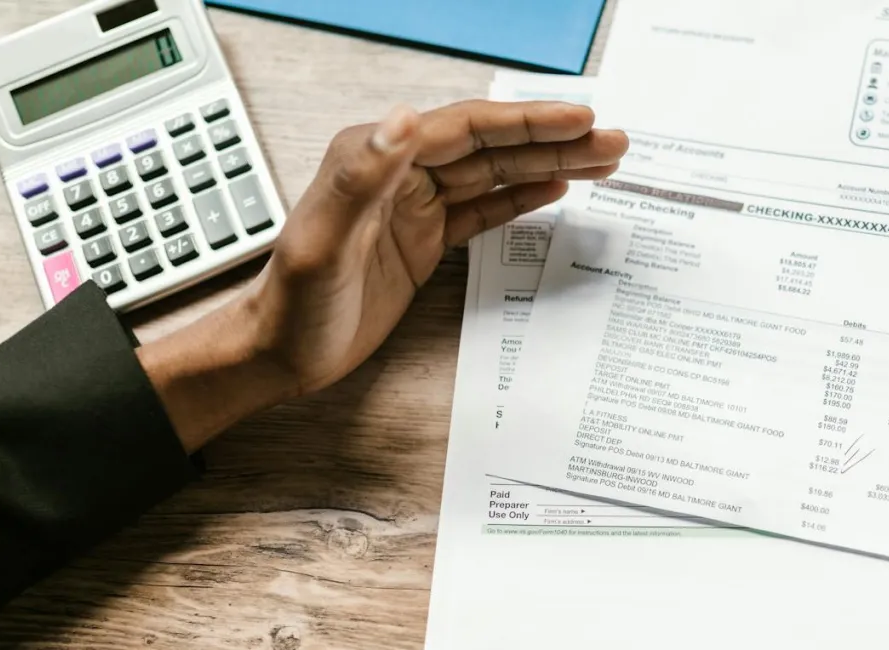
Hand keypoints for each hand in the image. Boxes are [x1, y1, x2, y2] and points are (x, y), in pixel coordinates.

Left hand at [139, 101, 627, 449]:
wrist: (277, 354)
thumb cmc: (292, 304)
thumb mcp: (322, 243)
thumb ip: (361, 177)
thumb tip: (403, 119)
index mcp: (376, 158)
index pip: (466, 128)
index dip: (527, 122)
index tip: (577, 120)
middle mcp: (399, 173)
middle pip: (492, 146)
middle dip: (554, 140)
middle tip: (612, 140)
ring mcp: (414, 206)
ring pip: (494, 174)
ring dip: (549, 164)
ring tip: (603, 161)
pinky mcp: (424, 239)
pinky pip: (482, 208)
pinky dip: (522, 196)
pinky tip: (557, 187)